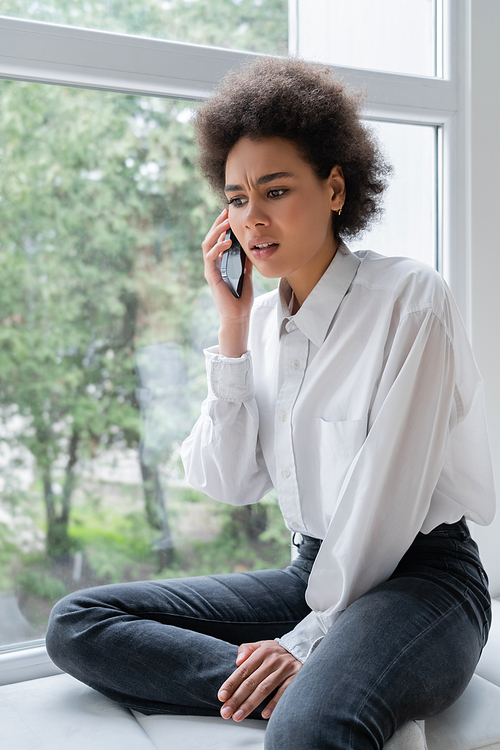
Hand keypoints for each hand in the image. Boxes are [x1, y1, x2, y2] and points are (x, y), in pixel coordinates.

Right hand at [202, 208, 252, 322]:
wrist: (238, 314)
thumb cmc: (242, 297)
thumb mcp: (247, 273)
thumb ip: (246, 261)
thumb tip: (250, 246)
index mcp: (221, 263)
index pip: (218, 240)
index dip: (222, 226)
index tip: (229, 215)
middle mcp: (213, 264)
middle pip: (210, 238)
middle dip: (217, 223)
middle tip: (225, 212)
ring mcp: (211, 270)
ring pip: (207, 244)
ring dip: (216, 231)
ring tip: (226, 222)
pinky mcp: (211, 276)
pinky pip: (210, 257)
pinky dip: (218, 247)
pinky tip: (227, 241)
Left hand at [217, 640, 301, 721]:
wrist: (303, 649)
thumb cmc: (276, 652)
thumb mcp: (262, 645)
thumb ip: (247, 650)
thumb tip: (237, 661)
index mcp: (262, 652)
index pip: (243, 670)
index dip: (231, 684)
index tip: (221, 697)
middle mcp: (273, 660)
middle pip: (251, 682)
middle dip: (237, 699)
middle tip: (226, 712)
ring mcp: (285, 669)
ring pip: (264, 689)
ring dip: (250, 704)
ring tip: (238, 716)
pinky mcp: (297, 677)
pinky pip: (284, 692)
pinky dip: (274, 704)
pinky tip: (264, 715)